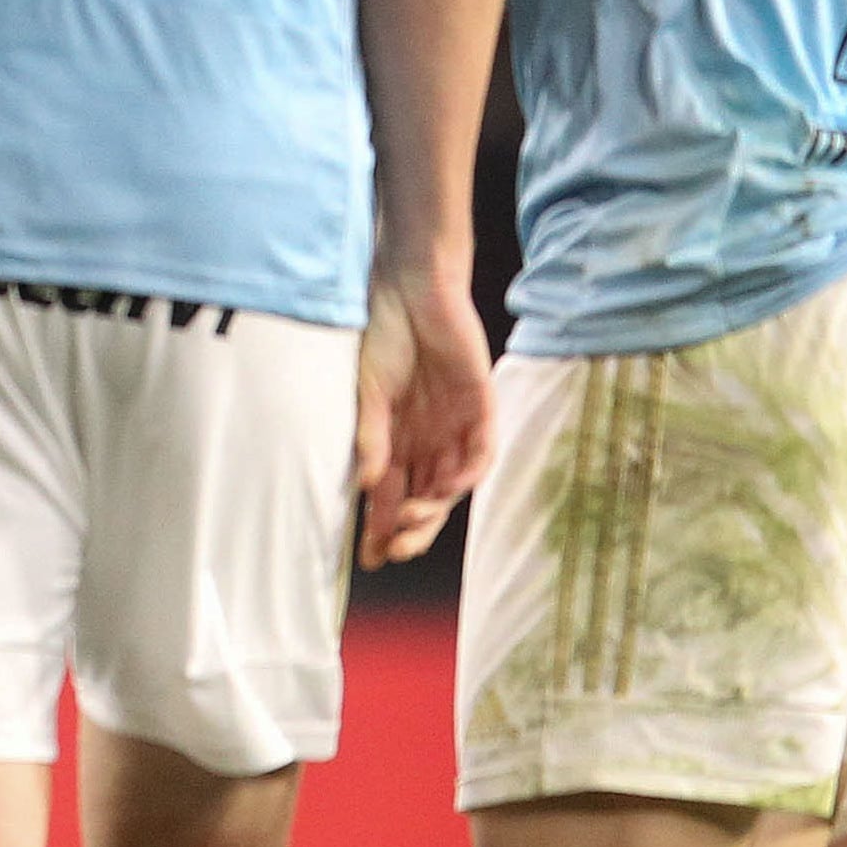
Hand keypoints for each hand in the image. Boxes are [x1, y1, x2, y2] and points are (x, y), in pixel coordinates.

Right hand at [357, 262, 494, 567]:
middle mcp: (425, 438)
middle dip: (409, 531)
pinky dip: (466, 475)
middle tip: (393, 550)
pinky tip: (446, 489)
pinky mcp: (481, 407)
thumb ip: (371, 436)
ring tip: (409, 522)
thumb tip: (366, 485)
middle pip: (422, 500)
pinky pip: (481, 452)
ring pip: (451, 485)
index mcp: (393, 437)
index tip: (367, 559)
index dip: (378, 527)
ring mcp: (454, 425)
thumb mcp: (365, 391)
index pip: (388, 495)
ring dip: (433, 510)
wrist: (408, 287)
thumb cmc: (379, 333)